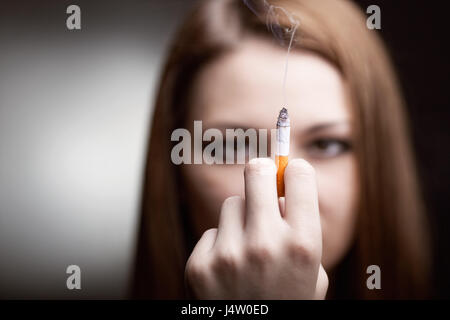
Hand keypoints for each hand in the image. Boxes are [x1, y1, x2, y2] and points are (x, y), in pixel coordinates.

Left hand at [185, 158, 327, 298]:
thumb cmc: (288, 302)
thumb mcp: (312, 272)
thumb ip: (301, 229)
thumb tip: (278, 191)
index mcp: (303, 245)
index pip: (299, 174)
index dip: (294, 172)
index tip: (290, 176)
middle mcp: (265, 245)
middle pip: (256, 171)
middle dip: (262, 174)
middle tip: (261, 183)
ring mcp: (229, 255)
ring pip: (233, 204)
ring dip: (242, 219)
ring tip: (248, 249)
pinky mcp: (200, 265)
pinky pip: (213, 232)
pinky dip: (221, 243)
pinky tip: (229, 269)